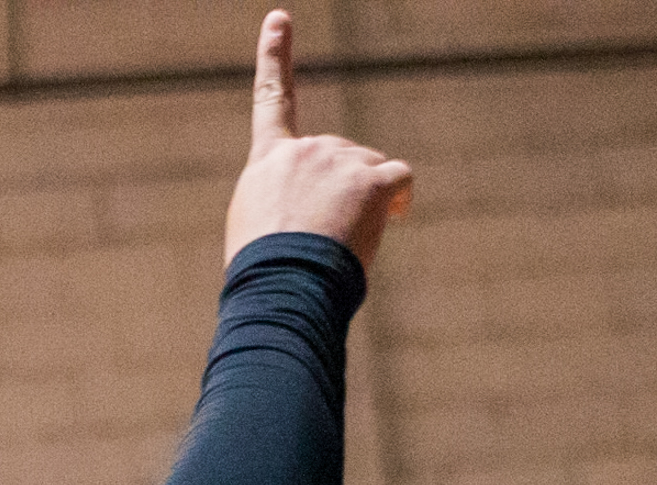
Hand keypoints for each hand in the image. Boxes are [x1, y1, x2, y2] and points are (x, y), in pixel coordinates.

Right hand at [223, 10, 413, 270]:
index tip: (279, 19)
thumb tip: (318, 214)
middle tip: (324, 238)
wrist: (281, 285)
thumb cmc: (265, 274)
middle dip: (342, 192)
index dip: (275, 55)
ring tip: (341, 243)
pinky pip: (399, 177)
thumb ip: (284, 201)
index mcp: (268, 161)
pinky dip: (399, 198)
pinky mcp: (370, 179)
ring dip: (365, 202)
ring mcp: (339, 160)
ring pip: (371, 169)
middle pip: (341, 157)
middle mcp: (305, 149)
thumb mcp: (257, 229)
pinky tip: (391, 218)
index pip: (272, 98)